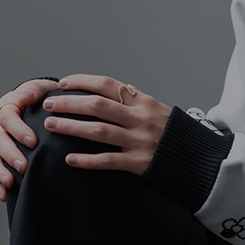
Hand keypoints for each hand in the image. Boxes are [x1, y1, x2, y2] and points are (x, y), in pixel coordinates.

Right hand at [0, 79, 57, 201]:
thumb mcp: (45, 88)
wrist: (49, 108)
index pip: (8, 117)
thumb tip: (27, 95)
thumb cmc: (48, 97)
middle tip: (24, 166)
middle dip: (10, 154)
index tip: (33, 142)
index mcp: (9, 105)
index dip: (18, 130)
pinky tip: (4, 194)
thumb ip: (35, 90)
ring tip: (10, 182)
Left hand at [40, 75, 171, 175]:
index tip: (62, 83)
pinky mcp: (139, 162)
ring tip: (50, 126)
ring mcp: (139, 140)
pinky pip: (108, 161)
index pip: (107, 84)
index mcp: (142, 101)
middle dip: (69, 103)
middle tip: (48, 105)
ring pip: (99, 131)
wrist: (196, 156)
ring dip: (71, 127)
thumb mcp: (154, 108)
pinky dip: (87, 160)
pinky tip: (69, 159)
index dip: (82, 82)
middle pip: (98, 106)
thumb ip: (130, 102)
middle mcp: (140, 117)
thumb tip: (100, 92)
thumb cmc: (169, 131)